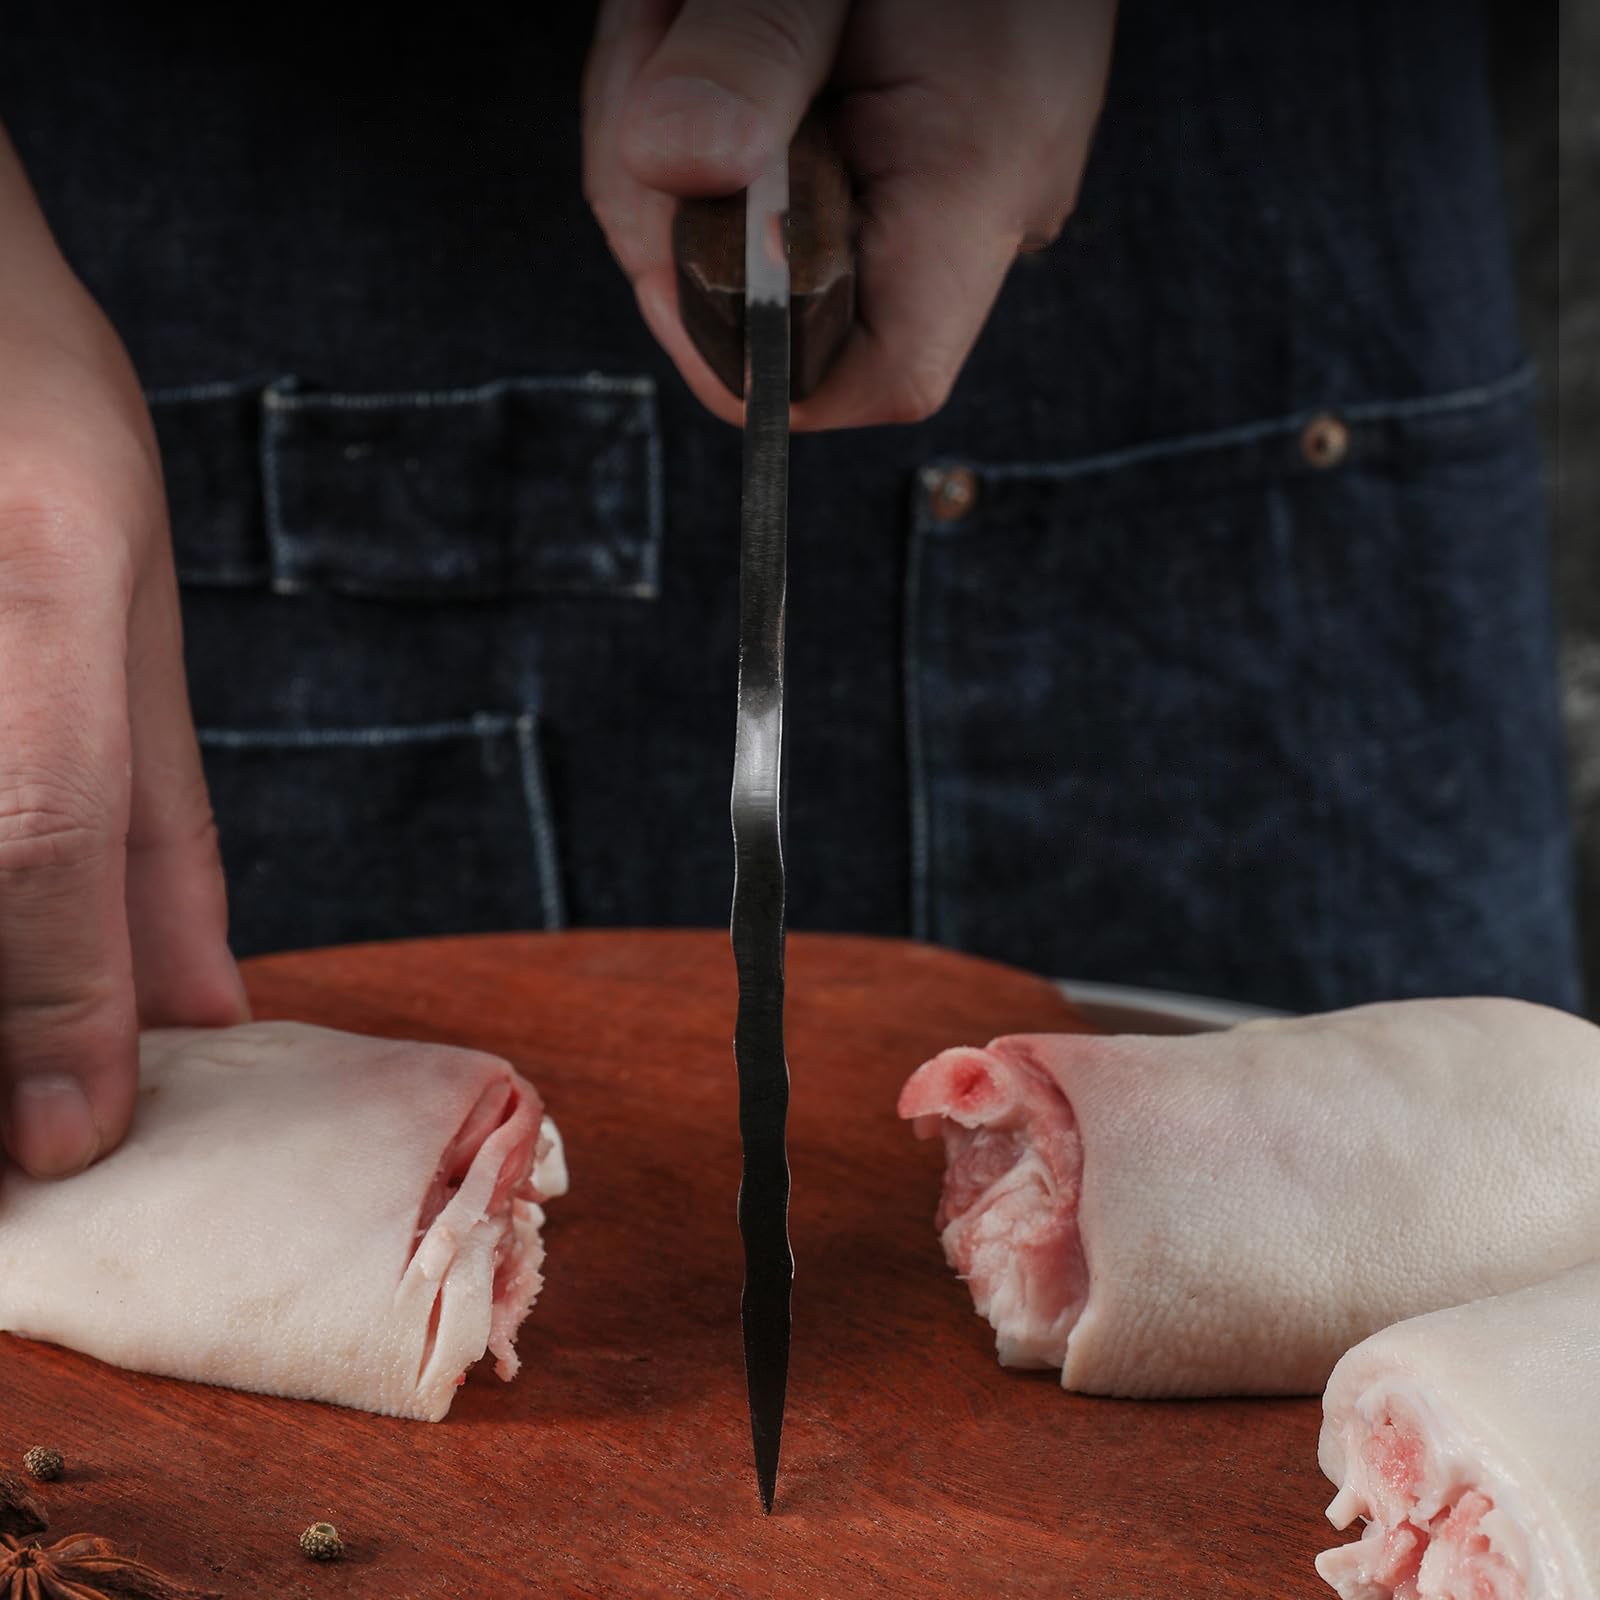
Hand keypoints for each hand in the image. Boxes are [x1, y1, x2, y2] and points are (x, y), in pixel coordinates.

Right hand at [0, 124, 246, 1178]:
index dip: (59, 1011)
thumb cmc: (17, 394)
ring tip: (31, 1018)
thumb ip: (157, 797)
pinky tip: (11, 913)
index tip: (70, 1141)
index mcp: (49, 560)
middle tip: (17, 1131)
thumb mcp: (125, 584)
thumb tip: (201, 999)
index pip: (51, 830)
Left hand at [583, 0, 1117, 429]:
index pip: (881, 374)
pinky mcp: (919, 162)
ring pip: (767, 247)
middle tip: (650, 43)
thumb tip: (662, 161)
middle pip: (789, 306)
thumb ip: (747, 52)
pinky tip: (706, 27)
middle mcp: (977, 207)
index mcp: (974, 175)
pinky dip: (718, 121)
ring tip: (678, 5)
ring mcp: (949, 190)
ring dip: (677, 139)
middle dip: (674, 200)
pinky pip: (791, 192)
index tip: (668, 263)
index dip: (756, 363)